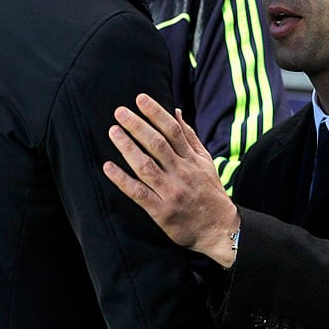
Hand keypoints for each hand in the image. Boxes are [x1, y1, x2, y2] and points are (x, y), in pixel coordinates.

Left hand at [103, 94, 240, 267]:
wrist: (219, 229)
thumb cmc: (210, 192)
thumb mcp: (206, 162)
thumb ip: (190, 137)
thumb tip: (176, 112)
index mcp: (192, 159)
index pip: (173, 130)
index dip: (156, 113)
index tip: (140, 99)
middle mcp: (182, 172)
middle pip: (157, 144)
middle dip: (138, 126)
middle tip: (120, 112)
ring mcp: (171, 192)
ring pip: (146, 166)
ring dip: (128, 147)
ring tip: (113, 132)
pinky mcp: (161, 211)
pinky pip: (139, 193)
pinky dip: (123, 180)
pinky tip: (108, 167)